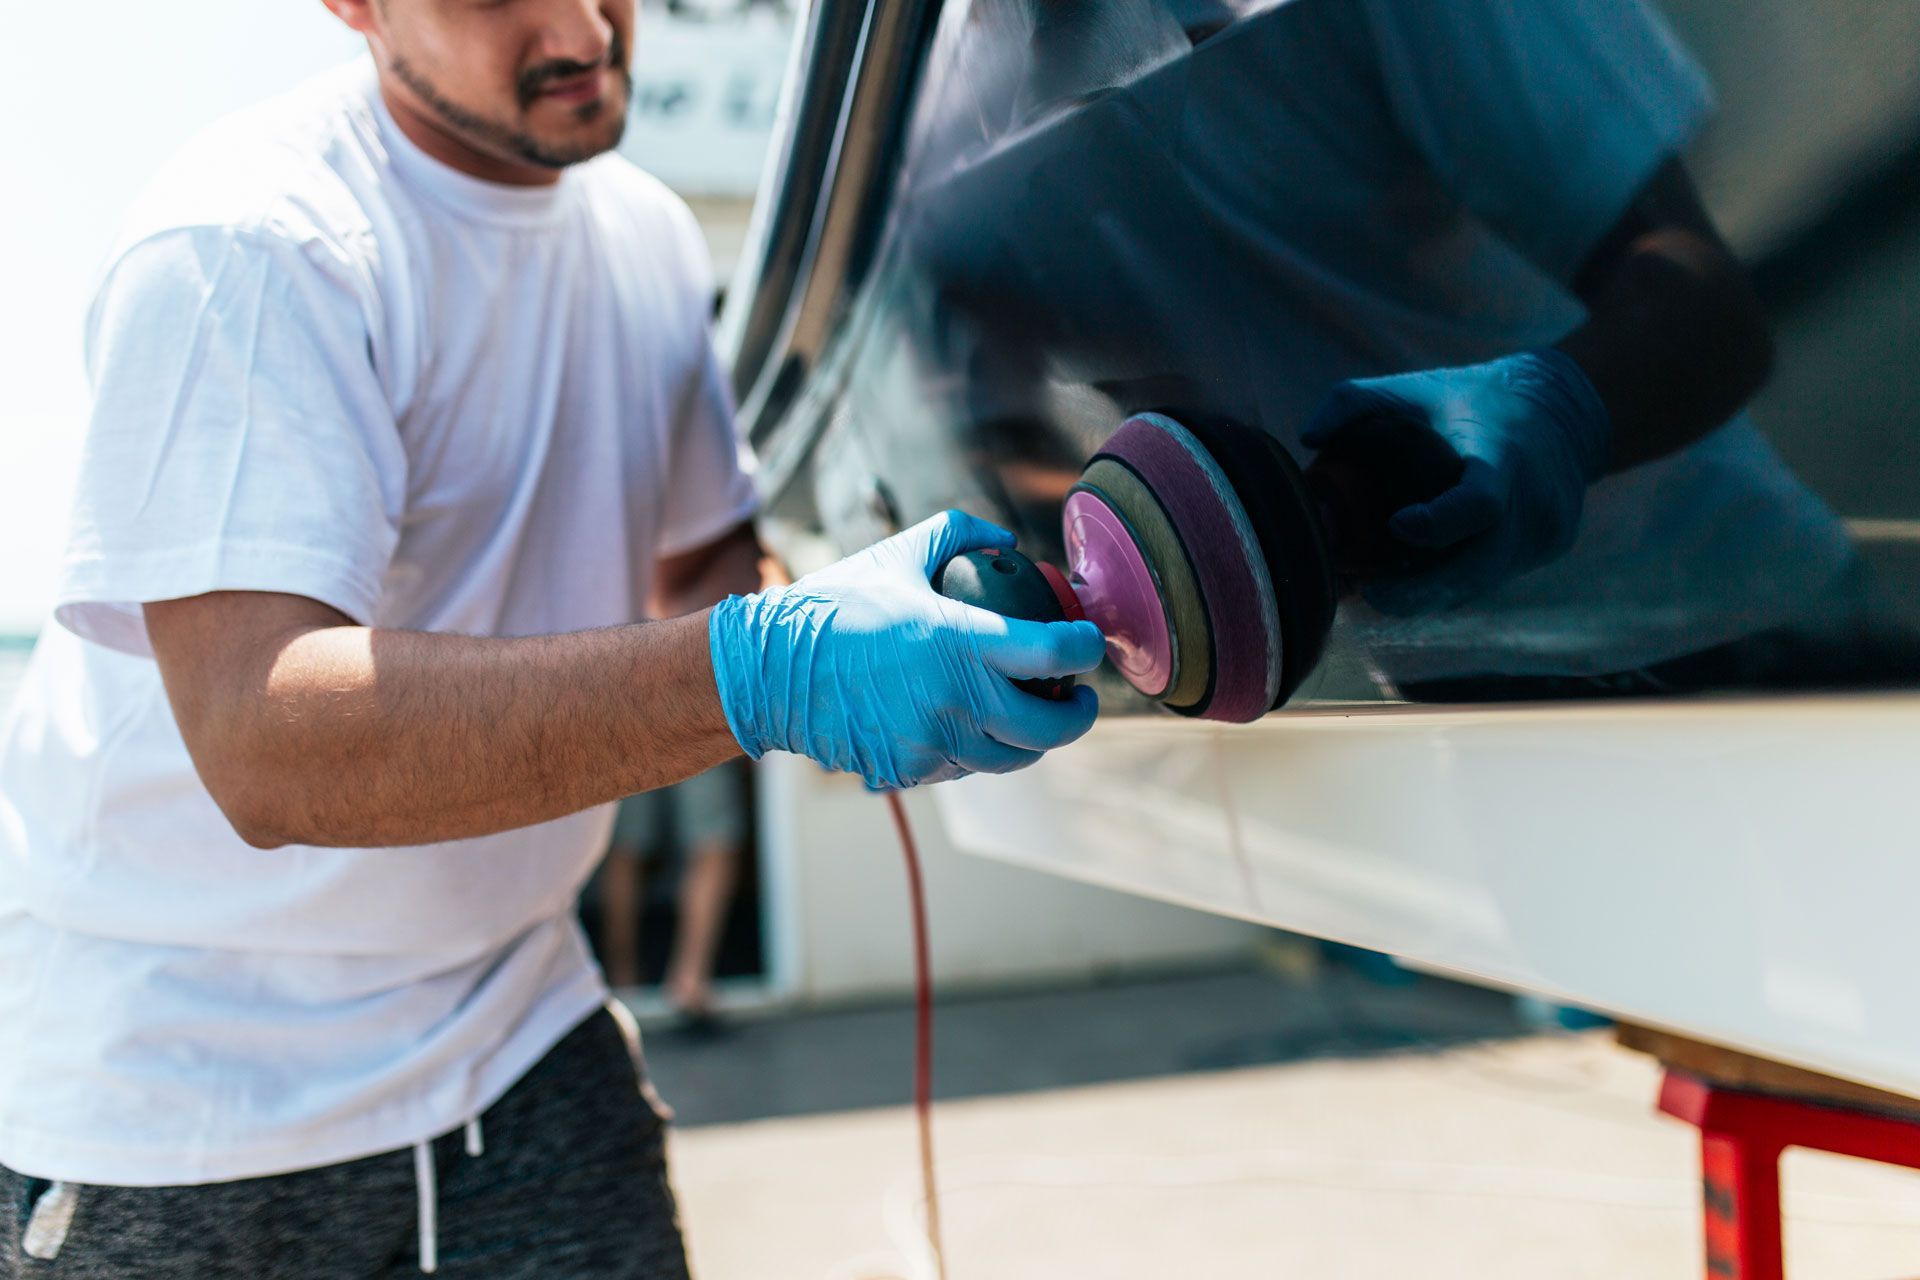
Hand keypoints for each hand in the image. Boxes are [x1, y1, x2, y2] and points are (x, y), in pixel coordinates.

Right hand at [707, 510, 1104, 789]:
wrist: (769, 670)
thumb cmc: (834, 607)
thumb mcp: (897, 554)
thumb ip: (957, 533)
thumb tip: (1005, 541)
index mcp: (960, 643)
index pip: (1053, 654)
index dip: (1085, 649)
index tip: (1090, 642)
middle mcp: (956, 701)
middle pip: (1048, 728)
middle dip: (1078, 715)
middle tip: (1081, 698)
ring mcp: (933, 743)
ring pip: (1010, 758)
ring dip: (1031, 740)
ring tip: (1035, 717)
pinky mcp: (910, 770)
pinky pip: (963, 768)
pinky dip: (978, 751)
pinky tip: (974, 728)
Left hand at [1301, 349, 1610, 614]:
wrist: (1565, 411)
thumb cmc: (1472, 398)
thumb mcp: (1417, 385)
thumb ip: (1355, 401)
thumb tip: (1308, 438)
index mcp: (1502, 455)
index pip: (1480, 505)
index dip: (1438, 525)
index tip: (1397, 526)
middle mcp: (1532, 500)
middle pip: (1479, 568)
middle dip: (1421, 592)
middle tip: (1369, 596)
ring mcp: (1545, 530)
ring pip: (1482, 582)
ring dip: (1429, 594)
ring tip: (1379, 592)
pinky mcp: (1547, 548)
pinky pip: (1492, 576)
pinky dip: (1452, 582)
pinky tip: (1417, 580)